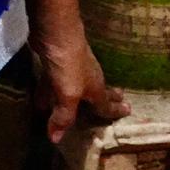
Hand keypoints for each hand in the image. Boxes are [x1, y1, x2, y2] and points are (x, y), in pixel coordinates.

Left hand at [31, 25, 131, 142]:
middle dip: (107, 99)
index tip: (128, 112)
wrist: (56, 30)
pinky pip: (56, 82)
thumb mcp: (67, 93)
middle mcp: (87, 78)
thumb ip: (63, 116)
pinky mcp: (56, 61)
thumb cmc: (68, 64)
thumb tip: (56, 139)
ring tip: (78, 107)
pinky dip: (52, 92)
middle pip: (98, 93)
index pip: (107, 105)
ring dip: (76, 99)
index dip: (115, 112)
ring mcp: (72, 68)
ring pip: (76, 88)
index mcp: (96, 88)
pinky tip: (41, 100)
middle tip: (120, 101)